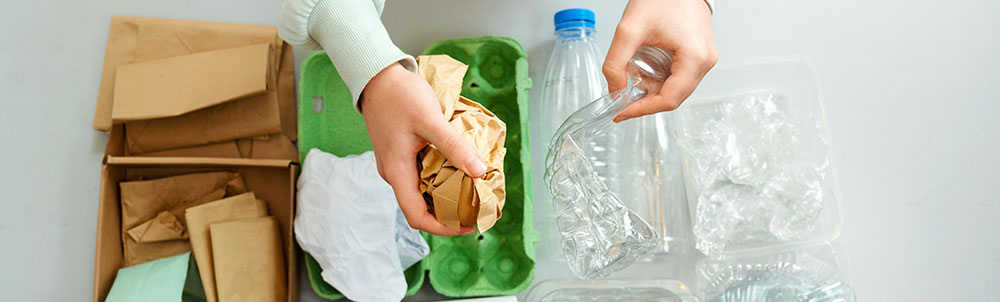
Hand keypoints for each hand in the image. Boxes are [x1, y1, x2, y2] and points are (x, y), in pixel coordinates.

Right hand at [361, 63, 482, 235]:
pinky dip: (438, 178)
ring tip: (470, 191)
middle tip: (474, 208)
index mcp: (396, 172)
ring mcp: (395, 163)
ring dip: (444, 195)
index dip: (442, 227)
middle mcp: (393, 173)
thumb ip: (454, 146)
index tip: (467, 225)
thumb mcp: (430, 120)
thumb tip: (479, 171)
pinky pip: (419, 175)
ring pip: (420, 191)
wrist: (377, 75)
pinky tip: (457, 169)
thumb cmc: (400, 95)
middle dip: (447, 213)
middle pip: (420, 207)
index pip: (417, 216)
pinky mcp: (399, 153)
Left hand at [604, 0, 717, 121]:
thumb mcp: (629, 30)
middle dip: (645, 101)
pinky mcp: (700, 54)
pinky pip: (679, 77)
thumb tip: (614, 91)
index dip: (642, 110)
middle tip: (622, 100)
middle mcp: (705, 62)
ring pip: (676, 89)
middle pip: (673, 98)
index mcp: (695, 58)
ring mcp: (705, 58)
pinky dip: (660, 79)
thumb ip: (616, 63)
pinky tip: (644, 69)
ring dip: (652, 89)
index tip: (621, 113)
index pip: (669, 99)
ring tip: (632, 76)